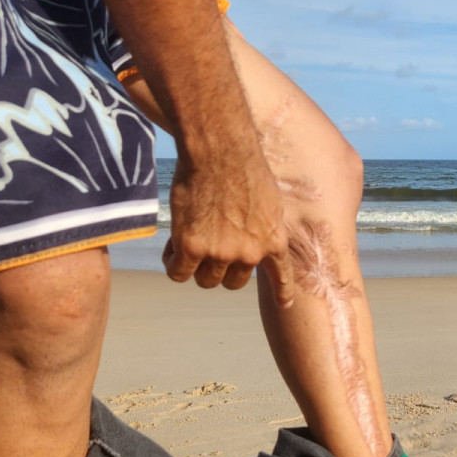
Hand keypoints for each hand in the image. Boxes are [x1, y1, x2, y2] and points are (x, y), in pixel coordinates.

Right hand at [162, 148, 295, 307]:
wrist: (219, 149)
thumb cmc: (242, 165)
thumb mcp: (268, 200)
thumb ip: (262, 226)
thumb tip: (253, 239)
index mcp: (274, 240)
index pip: (281, 276)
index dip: (282, 292)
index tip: (284, 306)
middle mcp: (250, 253)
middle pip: (232, 283)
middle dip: (219, 270)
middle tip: (206, 248)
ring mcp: (221, 253)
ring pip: (204, 280)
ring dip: (195, 267)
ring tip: (186, 242)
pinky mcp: (192, 247)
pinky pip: (179, 273)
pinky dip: (173, 264)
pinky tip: (171, 249)